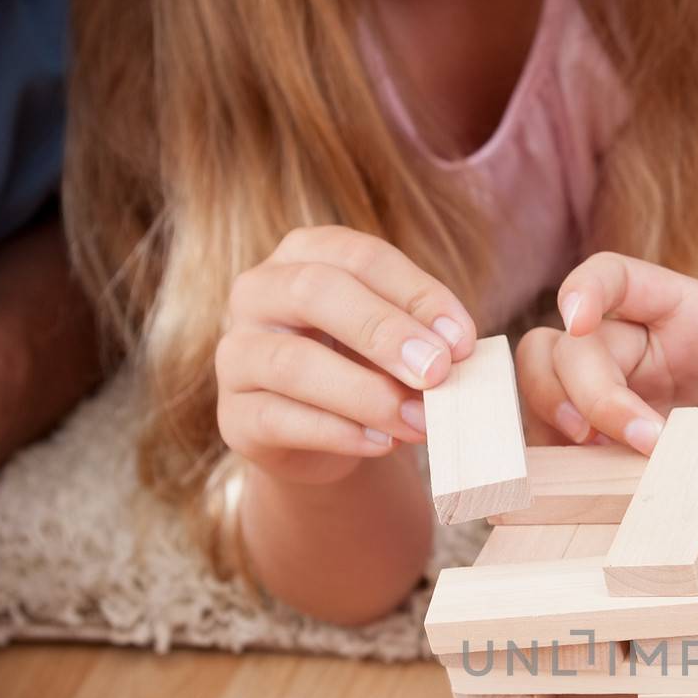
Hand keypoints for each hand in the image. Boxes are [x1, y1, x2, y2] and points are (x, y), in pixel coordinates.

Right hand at [216, 227, 475, 485]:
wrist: (323, 439)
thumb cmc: (365, 370)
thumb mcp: (395, 343)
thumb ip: (421, 339)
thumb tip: (456, 352)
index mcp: (304, 255)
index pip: (360, 257)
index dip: (416, 295)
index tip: (462, 341)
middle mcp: (258, 293)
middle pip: (314, 291)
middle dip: (384, 331)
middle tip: (437, 372)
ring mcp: (237, 354)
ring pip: (293, 363)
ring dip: (367, 394)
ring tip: (419, 421)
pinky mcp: (234, 416)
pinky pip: (280, 420)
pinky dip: (339, 433)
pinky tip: (382, 443)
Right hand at [515, 254, 697, 530]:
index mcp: (692, 318)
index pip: (618, 277)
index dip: (587, 288)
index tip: (578, 322)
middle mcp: (645, 353)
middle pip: (567, 345)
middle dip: (585, 390)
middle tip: (643, 443)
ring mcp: (622, 404)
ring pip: (544, 390)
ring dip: (553, 424)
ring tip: (597, 465)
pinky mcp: (611, 455)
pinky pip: (555, 449)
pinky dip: (553, 468)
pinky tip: (586, 493)